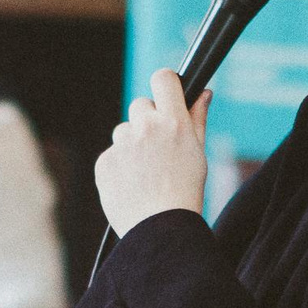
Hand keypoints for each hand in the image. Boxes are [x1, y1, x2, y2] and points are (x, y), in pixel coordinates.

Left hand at [96, 69, 210, 235]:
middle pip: (140, 105)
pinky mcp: (104, 162)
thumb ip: (197, 118)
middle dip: (147, 121)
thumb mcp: (198, 153)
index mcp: (174, 122)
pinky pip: (111, 155)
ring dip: (132, 145)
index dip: (164, 84)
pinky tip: (133, 184)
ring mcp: (122, 145)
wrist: (160, 229)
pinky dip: (119, 166)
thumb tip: (203, 93)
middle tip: (158, 150)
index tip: (165, 94)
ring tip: (146, 174)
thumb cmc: (185, 192)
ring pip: (124, 131)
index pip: (163, 78)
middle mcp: (146, 128)